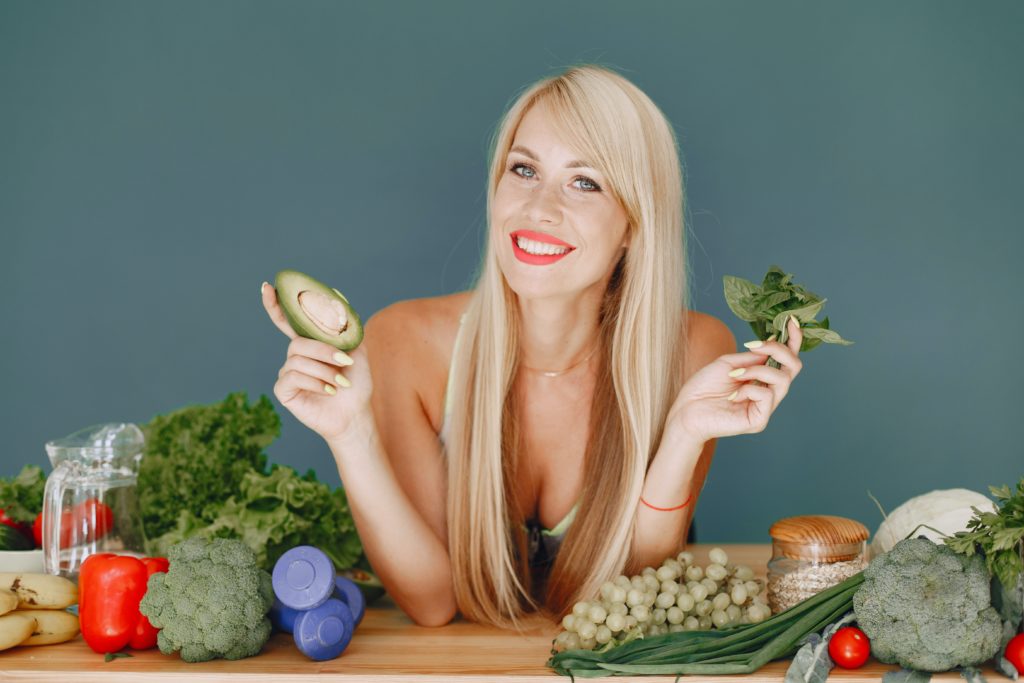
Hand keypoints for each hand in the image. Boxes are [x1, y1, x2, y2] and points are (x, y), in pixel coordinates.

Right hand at [261, 282, 372, 442]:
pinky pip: (292, 377)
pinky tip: (328, 390)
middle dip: (324, 351)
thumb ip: (346, 327)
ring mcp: (287, 373)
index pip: (288, 322)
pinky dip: (315, 382)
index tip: (267, 287)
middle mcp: (295, 357)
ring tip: (339, 383)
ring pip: (298, 360)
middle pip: (298, 343)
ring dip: (324, 370)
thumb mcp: (357, 350)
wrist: (355, 413)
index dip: (276, 305)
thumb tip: (337, 296)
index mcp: (310, 344)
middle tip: (346, 363)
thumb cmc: (356, 383)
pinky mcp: (284, 390)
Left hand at [666, 316, 803, 444]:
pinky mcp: (759, 421)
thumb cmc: (703, 387)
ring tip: (735, 374)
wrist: (685, 410)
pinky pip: (766, 396)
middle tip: (755, 346)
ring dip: (757, 370)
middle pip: (793, 367)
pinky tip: (733, 396)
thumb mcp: (728, 363)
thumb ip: (753, 356)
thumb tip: (776, 341)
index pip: (787, 359)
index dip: (794, 339)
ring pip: (782, 380)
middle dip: (778, 350)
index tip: (791, 320)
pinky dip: (749, 389)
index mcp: (762, 378)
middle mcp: (768, 392)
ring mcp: (765, 408)